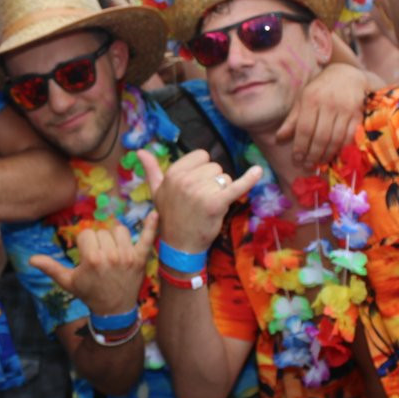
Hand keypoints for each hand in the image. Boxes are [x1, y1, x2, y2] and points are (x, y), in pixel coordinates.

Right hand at [30, 214, 157, 315]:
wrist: (113, 310)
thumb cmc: (89, 293)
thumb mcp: (68, 282)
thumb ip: (50, 268)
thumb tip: (30, 260)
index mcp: (93, 259)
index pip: (87, 234)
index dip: (85, 243)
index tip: (86, 256)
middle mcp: (111, 255)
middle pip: (102, 231)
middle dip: (98, 241)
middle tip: (99, 258)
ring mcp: (127, 256)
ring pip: (119, 230)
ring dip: (115, 237)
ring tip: (112, 251)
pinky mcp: (140, 259)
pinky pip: (147, 238)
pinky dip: (151, 226)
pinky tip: (155, 214)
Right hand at [139, 149, 260, 253]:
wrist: (179, 246)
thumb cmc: (170, 217)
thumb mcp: (157, 192)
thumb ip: (151, 170)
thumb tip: (140, 151)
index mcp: (173, 173)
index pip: (202, 156)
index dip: (202, 171)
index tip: (195, 187)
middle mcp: (185, 180)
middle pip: (215, 167)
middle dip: (213, 182)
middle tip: (201, 201)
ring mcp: (200, 192)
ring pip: (225, 179)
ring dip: (222, 191)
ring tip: (209, 206)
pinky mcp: (216, 204)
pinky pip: (236, 187)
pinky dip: (249, 179)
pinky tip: (258, 171)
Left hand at [276, 62, 364, 164]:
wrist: (347, 75)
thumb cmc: (320, 90)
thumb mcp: (302, 101)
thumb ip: (292, 120)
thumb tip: (278, 139)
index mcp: (311, 100)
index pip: (304, 129)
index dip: (300, 147)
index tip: (296, 159)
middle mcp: (329, 104)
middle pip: (321, 136)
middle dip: (313, 155)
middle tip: (308, 166)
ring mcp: (346, 109)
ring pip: (336, 139)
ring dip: (327, 155)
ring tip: (319, 163)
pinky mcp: (359, 114)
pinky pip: (351, 136)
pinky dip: (343, 149)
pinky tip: (336, 156)